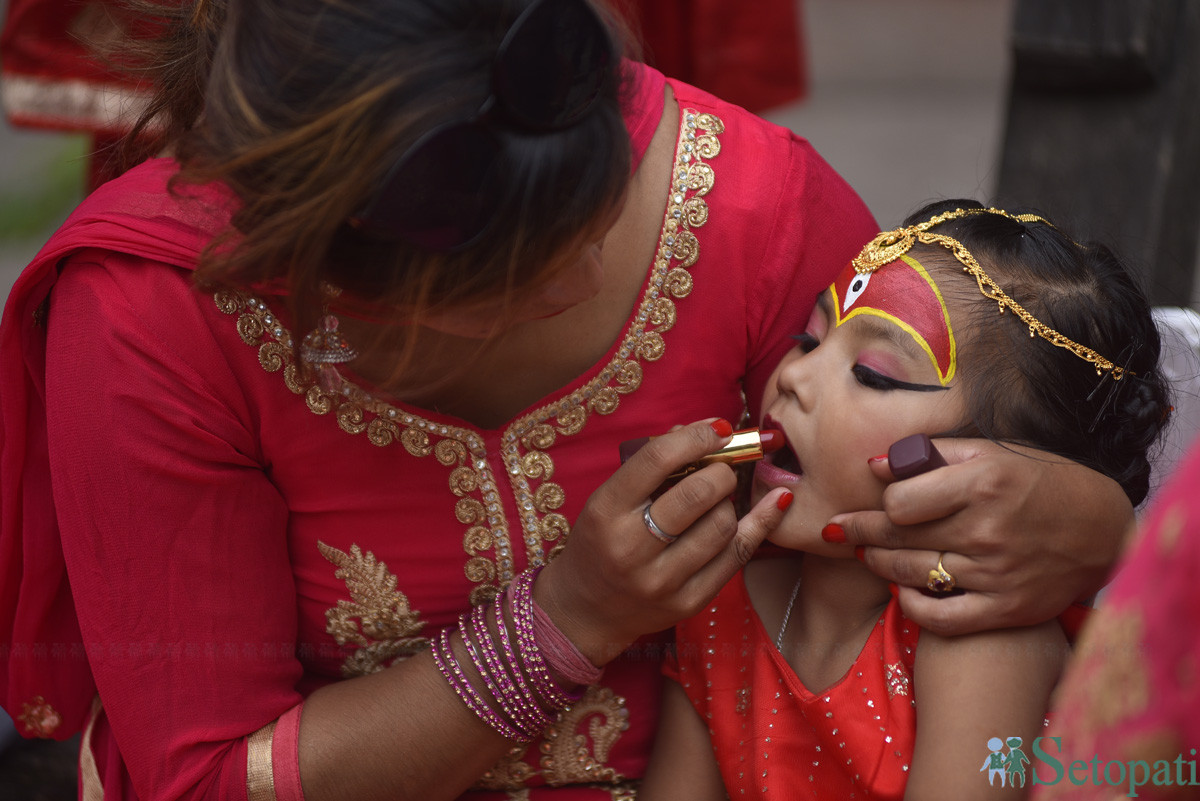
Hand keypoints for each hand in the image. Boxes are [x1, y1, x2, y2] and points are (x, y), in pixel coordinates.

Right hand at [535, 419, 791, 664]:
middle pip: (697, 494)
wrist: (586, 610)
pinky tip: (776, 503)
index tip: (718, 429)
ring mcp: (661, 580)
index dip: (695, 438)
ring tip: (717, 500)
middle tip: (721, 469)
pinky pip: (737, 556)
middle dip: (721, 471)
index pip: (657, 460)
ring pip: (722, 525)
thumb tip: (707, 432)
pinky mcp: (688, 603)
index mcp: (606, 511)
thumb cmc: (602, 541)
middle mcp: (631, 548)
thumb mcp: (610, 499)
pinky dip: (759, 524)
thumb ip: (652, 467)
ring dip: (728, 502)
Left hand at [830, 438, 1133, 635]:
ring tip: (866, 554)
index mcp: (983, 484)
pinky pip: (941, 618)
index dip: (881, 503)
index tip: (873, 501)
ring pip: (912, 574)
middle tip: (838, 530)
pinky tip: (902, 592)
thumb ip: (932, 456)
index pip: (900, 502)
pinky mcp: (1006, 610)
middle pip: (898, 538)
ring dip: (880, 564)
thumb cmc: (1043, 482)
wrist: (1106, 530)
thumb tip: (875, 465)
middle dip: (859, 533)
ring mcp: (995, 574)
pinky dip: (913, 607)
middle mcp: (987, 530)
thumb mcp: (994, 453)